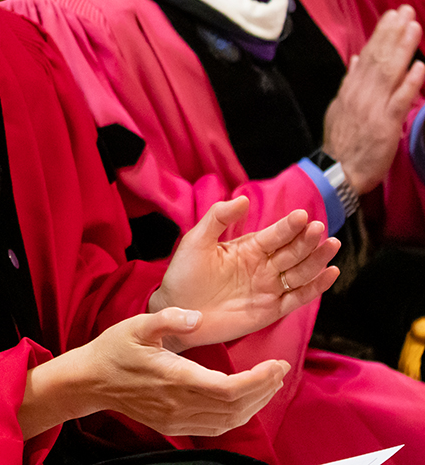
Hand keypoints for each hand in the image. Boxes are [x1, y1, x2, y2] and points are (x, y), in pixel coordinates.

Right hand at [80, 309, 291, 435]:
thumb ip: (170, 318)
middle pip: (236, 407)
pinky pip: (215, 428)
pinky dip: (237, 416)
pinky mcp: (174, 426)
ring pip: (229, 421)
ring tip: (268, 384)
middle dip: (264, 389)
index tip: (276, 365)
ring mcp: (178, 419)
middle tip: (279, 370)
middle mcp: (180, 404)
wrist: (91, 380)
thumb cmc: (113, 350)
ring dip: (255, 404)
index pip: (229, 388)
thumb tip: (197, 317)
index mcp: (174, 377)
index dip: (259, 380)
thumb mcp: (138, 324)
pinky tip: (245, 402)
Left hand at [149, 197, 339, 350]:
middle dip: (307, 240)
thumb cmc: (184, 273)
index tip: (302, 216)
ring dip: (317, 259)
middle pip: (292, 251)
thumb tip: (243, 199)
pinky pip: (298, 297)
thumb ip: (218, 218)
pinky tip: (331, 273)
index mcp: (248, 248)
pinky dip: (316, 287)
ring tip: (331, 245)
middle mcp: (263, 266)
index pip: (275, 235)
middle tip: (319, 229)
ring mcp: (269, 288)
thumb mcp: (197, 240)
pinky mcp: (271, 310)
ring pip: (300, 272)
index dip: (288, 226)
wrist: (177, 310)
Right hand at [324, 5, 424, 194]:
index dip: (380, 34)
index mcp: (351, 89)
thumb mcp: (339, 107)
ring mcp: (373, 107)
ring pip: (389, 72)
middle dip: (392, 33)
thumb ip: (351, 81)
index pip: (366, 55)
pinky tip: (419, 67)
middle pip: (378, 58)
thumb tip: (356, 58)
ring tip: (413, 27)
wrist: (337, 170)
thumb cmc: (342, 141)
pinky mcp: (385, 124)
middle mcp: (361, 93)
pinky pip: (399, 100)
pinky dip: (409, 83)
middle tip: (405, 11)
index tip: (392, 15)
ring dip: (402, 48)